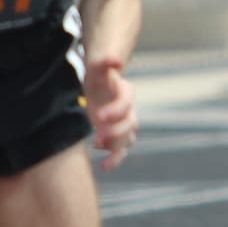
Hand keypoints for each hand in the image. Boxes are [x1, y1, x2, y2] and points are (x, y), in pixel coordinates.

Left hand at [85, 56, 137, 171]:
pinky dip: (114, 159)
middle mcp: (129, 110)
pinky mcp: (115, 135)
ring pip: (128, 139)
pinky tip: (104, 166)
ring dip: (115, 146)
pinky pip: (120, 151)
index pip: (126, 103)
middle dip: (115, 132)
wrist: (101, 86)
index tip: (98, 117)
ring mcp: (123, 124)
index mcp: (126, 93)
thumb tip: (114, 60)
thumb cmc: (99, 76)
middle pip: (130, 124)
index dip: (115, 111)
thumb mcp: (98, 67)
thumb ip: (104, 62)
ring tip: (97, 145)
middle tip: (97, 136)